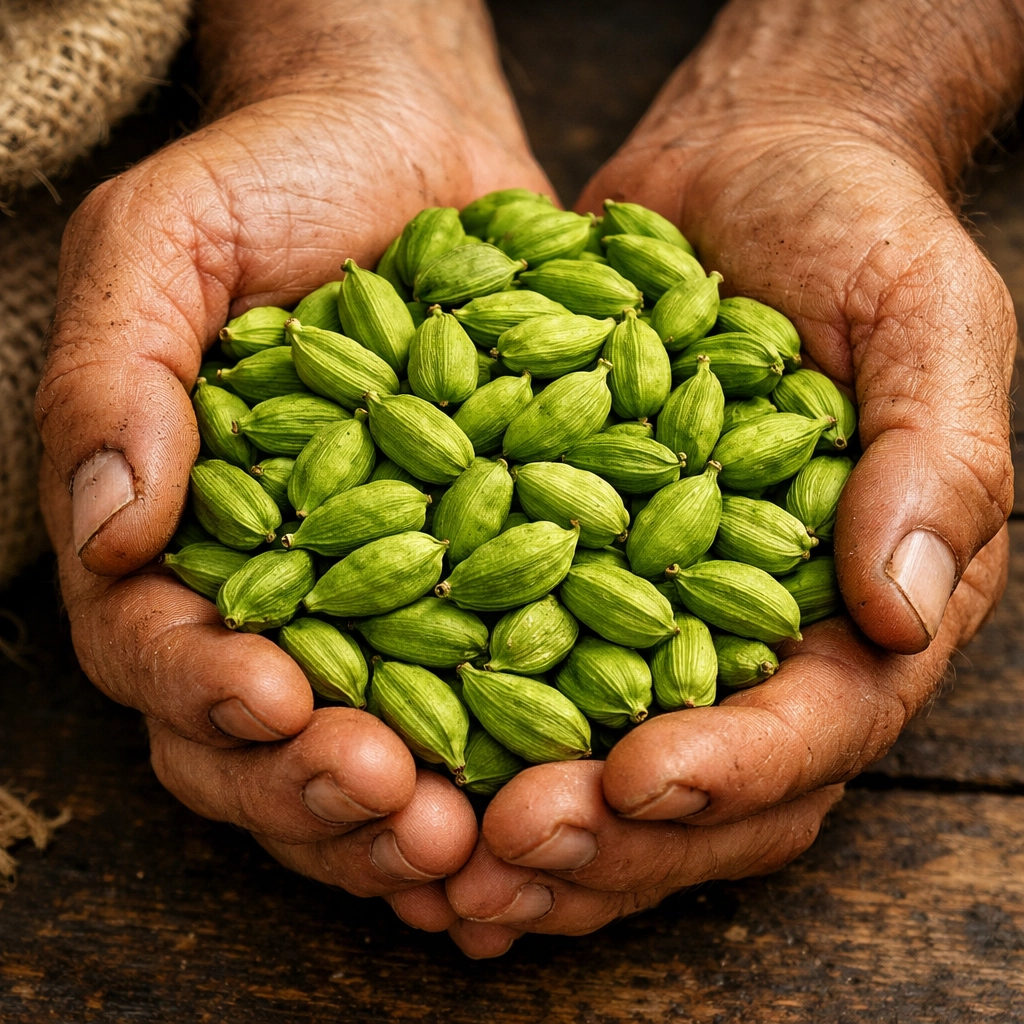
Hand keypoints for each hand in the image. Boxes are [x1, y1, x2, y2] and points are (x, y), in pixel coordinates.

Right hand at [36, 0, 550, 916]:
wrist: (408, 154)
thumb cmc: (277, 182)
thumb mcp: (168, 242)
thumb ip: (115, 375)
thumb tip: (110, 525)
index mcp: (174, 530)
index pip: (159, 648)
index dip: (209, 695)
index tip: (280, 708)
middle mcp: (268, 585)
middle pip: (260, 737)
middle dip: (319, 792)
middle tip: (402, 817)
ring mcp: (373, 598)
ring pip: (364, 747)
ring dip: (407, 814)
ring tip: (473, 842)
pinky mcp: (472, 583)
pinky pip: (475, 697)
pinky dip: (499, 768)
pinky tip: (543, 806)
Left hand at [441, 0, 1018, 954]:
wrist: (750, 173)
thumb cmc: (856, 236)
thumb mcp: (928, 323)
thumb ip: (935, 462)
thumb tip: (902, 606)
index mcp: (865, 602)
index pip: (819, 723)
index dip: (735, 767)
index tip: (638, 779)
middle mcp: (762, 630)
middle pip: (700, 785)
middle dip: (611, 836)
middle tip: (506, 857)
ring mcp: (658, 607)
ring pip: (601, 762)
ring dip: (526, 823)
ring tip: (439, 862)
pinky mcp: (569, 565)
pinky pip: (520, 668)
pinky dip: (464, 731)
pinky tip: (391, 766)